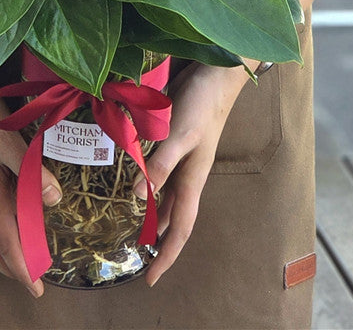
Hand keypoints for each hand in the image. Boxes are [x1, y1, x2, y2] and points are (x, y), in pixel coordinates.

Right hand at [0, 85, 62, 297]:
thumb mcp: (9, 140)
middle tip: (34, 283)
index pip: (6, 241)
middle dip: (11, 269)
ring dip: (4, 255)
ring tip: (26, 263)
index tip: (37, 288)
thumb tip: (54, 199)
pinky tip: (15, 227)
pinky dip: (0, 235)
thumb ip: (31, 169)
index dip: (22, 266)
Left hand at [135, 61, 252, 286]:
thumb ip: (162, 163)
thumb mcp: (181, 134)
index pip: (180, 227)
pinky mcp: (172, 140)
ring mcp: (181, 156)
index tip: (151, 280)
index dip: (167, 254)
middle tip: (138, 261)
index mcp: (192, 178)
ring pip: (167, 197)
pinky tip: (137, 183)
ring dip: (154, 216)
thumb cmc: (202, 104)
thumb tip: (141, 197)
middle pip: (174, 218)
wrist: (216, 73)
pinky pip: (160, 173)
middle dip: (159, 242)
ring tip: (136, 232)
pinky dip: (150, 185)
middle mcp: (187, 172)